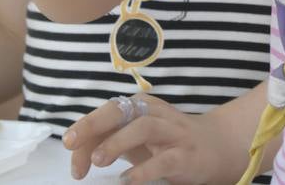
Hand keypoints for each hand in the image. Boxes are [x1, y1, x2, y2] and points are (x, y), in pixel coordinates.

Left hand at [61, 94, 229, 184]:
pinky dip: (143, 170)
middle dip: (94, 124)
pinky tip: (127, 181)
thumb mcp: (137, 137)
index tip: (68, 148)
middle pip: (122, 110)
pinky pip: (164, 161)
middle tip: (71, 142)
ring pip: (144, 127)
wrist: (216, 146)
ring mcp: (173, 133)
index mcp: (140, 107)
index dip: (84, 128)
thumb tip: (77, 151)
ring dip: (118, 142)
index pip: (107, 112)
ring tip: (98, 160)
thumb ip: (110, 139)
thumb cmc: (167, 142)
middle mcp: (156, 114)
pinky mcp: (185, 155)